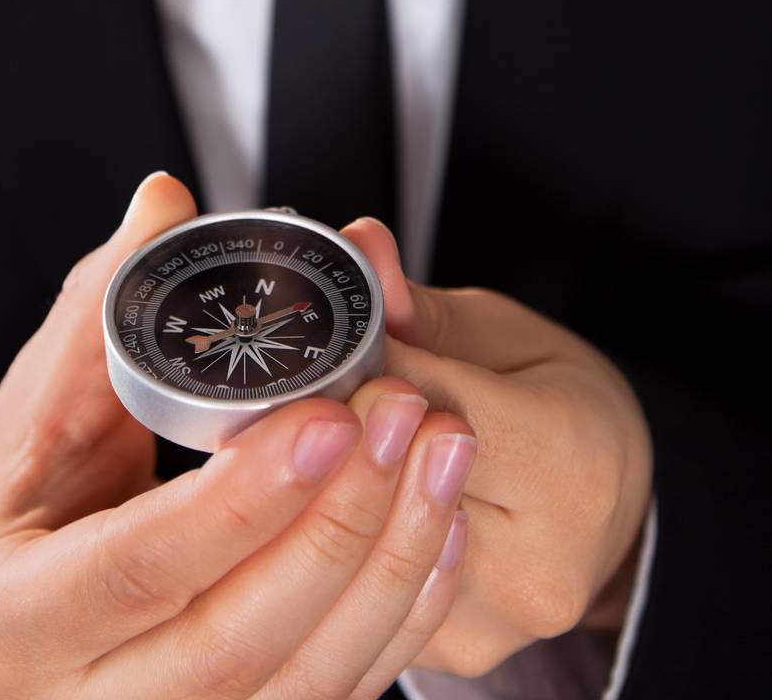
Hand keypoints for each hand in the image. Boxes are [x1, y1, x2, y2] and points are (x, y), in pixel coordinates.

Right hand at [0, 173, 476, 698]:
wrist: (35, 574)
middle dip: (337, 528)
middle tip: (406, 416)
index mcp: (12, 614)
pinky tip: (445, 523)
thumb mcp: (44, 388)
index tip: (327, 417)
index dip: (238, 501)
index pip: (134, 568)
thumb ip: (107, 296)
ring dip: (392, 564)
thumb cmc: (33, 480)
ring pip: (304, 685)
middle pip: (233, 646)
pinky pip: (339, 696)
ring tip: (447, 449)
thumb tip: (165, 198)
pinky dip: (404, 613)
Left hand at [337, 217, 653, 684]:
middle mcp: (538, 564)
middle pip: (390, 485)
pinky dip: (336, 536)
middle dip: (330, 431)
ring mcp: (492, 624)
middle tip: (291, 388)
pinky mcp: (449, 655)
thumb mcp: (500, 333)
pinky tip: (318, 496)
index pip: (436, 411)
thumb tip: (358, 245)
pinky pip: (365, 588)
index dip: (365, 377)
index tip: (317, 345)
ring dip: (318, 487)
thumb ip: (417, 307)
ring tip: (298, 438)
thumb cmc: (560, 407)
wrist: (610, 510)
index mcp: (570, 463)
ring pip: (364, 545)